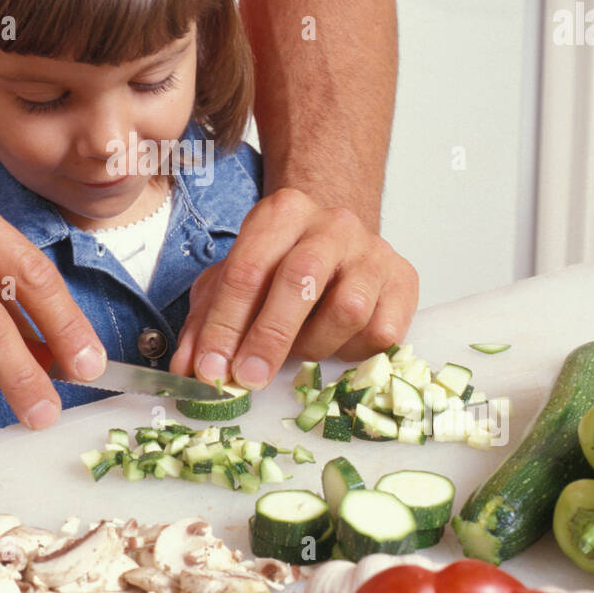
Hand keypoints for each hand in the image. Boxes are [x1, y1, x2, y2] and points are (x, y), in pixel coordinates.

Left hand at [168, 187, 417, 389]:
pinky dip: (353, 350)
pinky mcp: (404, 280)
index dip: (225, 325)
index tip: (211, 370)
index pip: (246, 270)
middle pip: (299, 281)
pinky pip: (381, 331)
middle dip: (269, 338)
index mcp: (281, 214)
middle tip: (248, 378)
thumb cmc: (282, 265)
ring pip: (347, 309)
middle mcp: (331, 224)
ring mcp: (372, 251)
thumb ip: (206, 323)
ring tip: (299, 351)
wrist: (340, 242)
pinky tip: (336, 344)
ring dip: (314, 345)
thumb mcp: (234, 281)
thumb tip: (189, 371)